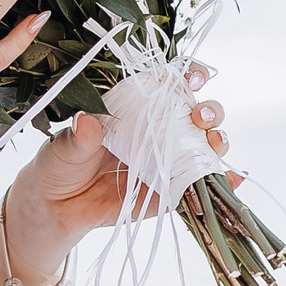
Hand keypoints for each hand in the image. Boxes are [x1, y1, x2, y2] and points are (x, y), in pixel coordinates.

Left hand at [1, 63, 234, 283]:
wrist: (54, 210)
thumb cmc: (57, 166)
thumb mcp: (62, 148)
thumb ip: (77, 137)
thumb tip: (87, 122)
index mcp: (133, 107)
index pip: (168, 83)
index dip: (187, 74)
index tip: (191, 76)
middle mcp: (156, 130)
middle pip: (196, 112)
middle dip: (208, 109)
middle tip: (198, 115)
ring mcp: (166, 160)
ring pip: (204, 145)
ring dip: (217, 140)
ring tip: (213, 143)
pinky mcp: (168, 192)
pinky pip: (198, 183)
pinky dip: (221, 180)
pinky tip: (232, 179)